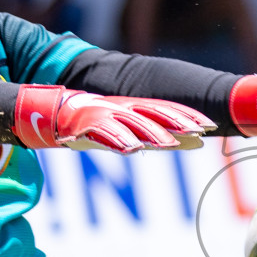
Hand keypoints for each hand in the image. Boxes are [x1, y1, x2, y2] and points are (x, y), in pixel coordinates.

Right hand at [13, 86, 214, 153]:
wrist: (46, 110)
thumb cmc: (85, 123)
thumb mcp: (118, 128)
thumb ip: (145, 135)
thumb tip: (178, 144)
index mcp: (131, 107)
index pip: (165, 109)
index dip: (187, 116)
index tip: (210, 125)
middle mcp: (120, 107)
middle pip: (155, 113)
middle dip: (179, 122)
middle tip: (202, 131)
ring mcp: (103, 114)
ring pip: (132, 124)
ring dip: (152, 134)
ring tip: (171, 144)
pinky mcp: (85, 124)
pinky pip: (104, 133)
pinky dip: (118, 140)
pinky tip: (132, 149)